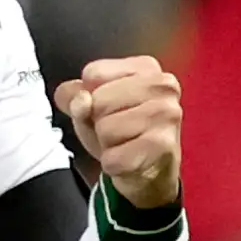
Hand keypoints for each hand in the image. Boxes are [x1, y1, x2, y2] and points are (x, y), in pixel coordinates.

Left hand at [55, 56, 181, 208]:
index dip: (90, 97)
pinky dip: (113, 164)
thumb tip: (80, 100)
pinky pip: (113, 157)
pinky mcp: (163, 145)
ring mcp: (166, 114)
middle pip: (99, 100)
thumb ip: (74, 97)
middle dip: (99, 122)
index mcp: (145, 67)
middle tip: (119, 130)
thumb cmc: (123, 133)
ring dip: (107, 144)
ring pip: (106, 129)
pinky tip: (129, 160)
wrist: (150, 172)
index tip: (110, 109)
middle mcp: (162, 86)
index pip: (93, 74)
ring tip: (125, 144)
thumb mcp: (91, 107)